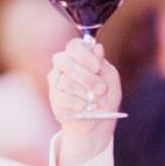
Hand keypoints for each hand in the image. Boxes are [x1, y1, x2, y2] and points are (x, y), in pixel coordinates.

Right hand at [48, 38, 119, 165]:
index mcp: (79, 55)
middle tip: (101, 89)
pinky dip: (77, 103)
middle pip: (64, 62)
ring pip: (65, 81)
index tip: (97, 68)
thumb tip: (97, 48)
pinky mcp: (54, 96)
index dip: (84, 55)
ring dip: (84, 93)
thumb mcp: (110, 78)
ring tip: (97, 102)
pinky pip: (62, 97)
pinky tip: (85, 107)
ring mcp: (56, 80)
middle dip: (85, 77)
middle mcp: (64, 64)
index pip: (74, 46)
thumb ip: (103, 63)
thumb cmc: (104, 95)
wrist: (97, 119)